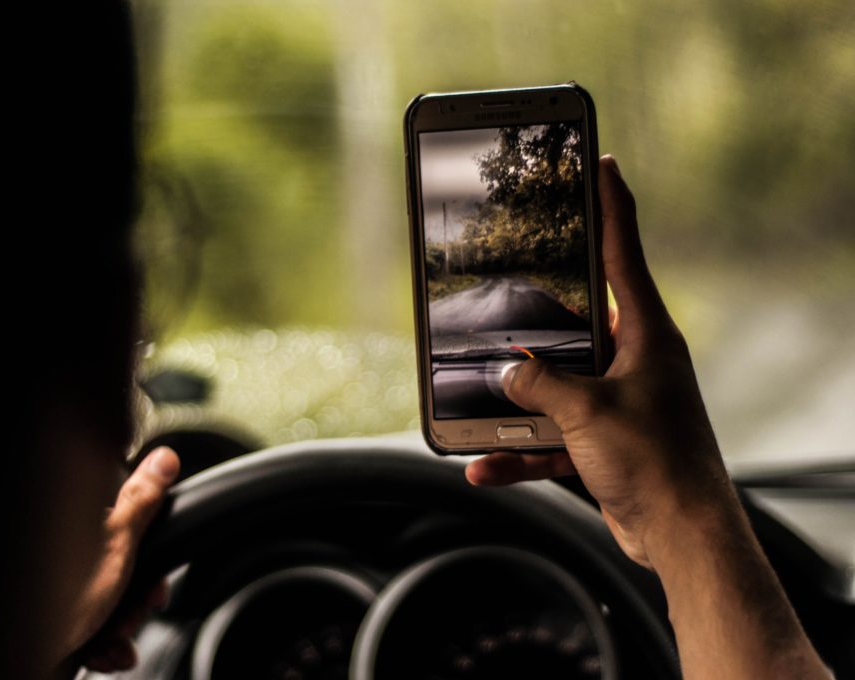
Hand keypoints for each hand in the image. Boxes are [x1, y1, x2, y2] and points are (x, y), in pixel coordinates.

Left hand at [61, 446, 180, 672]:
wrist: (23, 651)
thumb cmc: (57, 600)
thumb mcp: (115, 544)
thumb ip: (141, 502)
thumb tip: (163, 460)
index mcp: (75, 519)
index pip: (126, 528)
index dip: (149, 556)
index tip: (153, 581)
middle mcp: (59, 546)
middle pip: (117, 567)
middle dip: (133, 597)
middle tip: (131, 614)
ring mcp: (52, 581)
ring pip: (103, 599)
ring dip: (119, 624)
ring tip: (113, 641)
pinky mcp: (50, 612)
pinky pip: (84, 621)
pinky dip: (99, 638)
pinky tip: (102, 650)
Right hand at [465, 155, 736, 569]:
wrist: (682, 535)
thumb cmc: (655, 462)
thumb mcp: (588, 412)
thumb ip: (540, 385)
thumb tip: (505, 373)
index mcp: (644, 334)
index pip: (623, 252)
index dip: (611, 204)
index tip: (600, 164)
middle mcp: (633, 359)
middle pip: (578, 317)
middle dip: (537, 311)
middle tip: (504, 284)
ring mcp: (618, 399)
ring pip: (556, 382)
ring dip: (517, 398)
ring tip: (476, 395)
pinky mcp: (604, 438)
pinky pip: (552, 435)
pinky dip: (520, 451)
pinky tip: (484, 466)